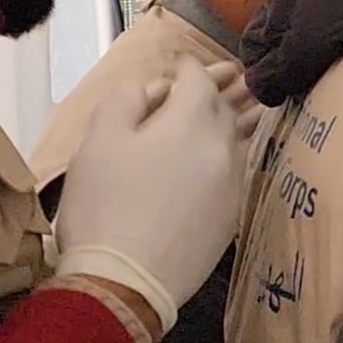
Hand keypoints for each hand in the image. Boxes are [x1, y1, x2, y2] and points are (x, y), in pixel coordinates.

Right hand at [53, 58, 259, 333]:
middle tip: (223, 74)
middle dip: (218, 89)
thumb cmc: (105, 205)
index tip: (181, 62)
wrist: (127, 280)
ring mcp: (232, 181)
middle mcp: (222, 147)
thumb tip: (155, 86)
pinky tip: (223, 156)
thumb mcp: (99, 143)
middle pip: (224, 107)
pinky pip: (235, 169)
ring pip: (237, 138)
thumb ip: (126, 101)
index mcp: (191, 122)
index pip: (198, 79)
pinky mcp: (232, 212)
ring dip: (235, 118)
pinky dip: (229, 153)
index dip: (188, 67)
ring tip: (242, 105)